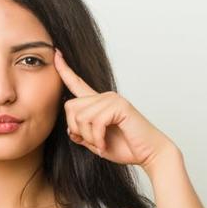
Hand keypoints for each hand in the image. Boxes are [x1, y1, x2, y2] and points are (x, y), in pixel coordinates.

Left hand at [54, 48, 173, 168]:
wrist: (150, 153)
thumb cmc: (127, 148)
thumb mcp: (96, 143)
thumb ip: (82, 135)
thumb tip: (70, 129)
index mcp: (98, 103)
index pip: (77, 83)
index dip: (64, 70)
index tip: (56, 53)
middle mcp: (105, 97)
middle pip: (70, 106)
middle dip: (76, 129)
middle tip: (93, 142)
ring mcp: (112, 99)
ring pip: (81, 117)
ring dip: (89, 137)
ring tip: (101, 144)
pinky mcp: (119, 106)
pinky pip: (95, 122)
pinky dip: (97, 139)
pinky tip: (105, 145)